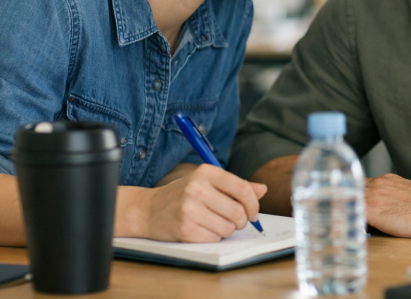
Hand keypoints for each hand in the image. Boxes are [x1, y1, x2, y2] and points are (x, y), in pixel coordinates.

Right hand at [127, 164, 266, 241]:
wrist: (147, 210)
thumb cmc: (182, 195)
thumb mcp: (207, 183)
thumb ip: (235, 186)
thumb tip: (263, 190)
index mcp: (206, 172)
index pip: (243, 189)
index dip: (254, 204)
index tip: (254, 213)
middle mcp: (197, 188)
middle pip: (238, 211)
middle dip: (241, 221)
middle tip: (234, 221)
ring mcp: (190, 209)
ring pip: (228, 227)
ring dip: (226, 229)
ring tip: (213, 223)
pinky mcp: (184, 229)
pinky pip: (214, 238)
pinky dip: (213, 237)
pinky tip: (202, 229)